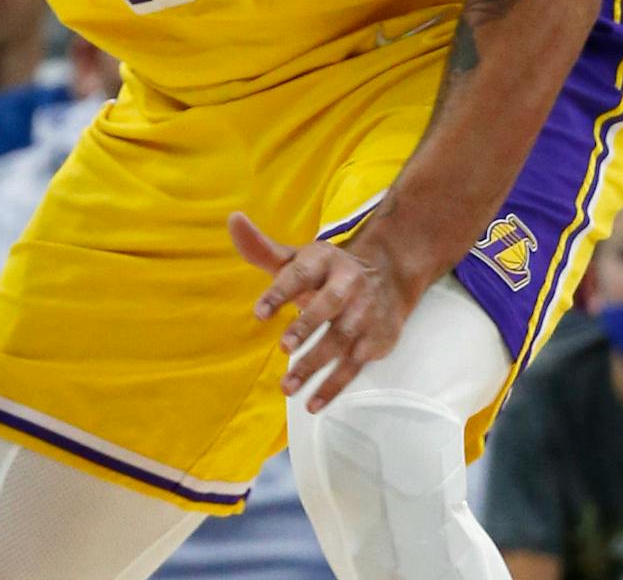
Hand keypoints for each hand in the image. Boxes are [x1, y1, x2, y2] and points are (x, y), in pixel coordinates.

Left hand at [230, 211, 422, 411]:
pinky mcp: (376, 339)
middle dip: (306, 327)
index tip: (259, 313)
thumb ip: (262, 249)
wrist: (389, 276)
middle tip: (284, 347)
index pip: (299, 275)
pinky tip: (313, 402)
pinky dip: (334, 386)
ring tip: (287, 386)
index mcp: (323, 261)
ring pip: (340, 341)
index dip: (279, 293)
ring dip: (315, 365)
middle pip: (326, 306)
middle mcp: (348, 285)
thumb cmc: (326, 271)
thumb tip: (233, 220)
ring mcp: (365, 314)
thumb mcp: (298, 258)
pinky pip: (354, 366)